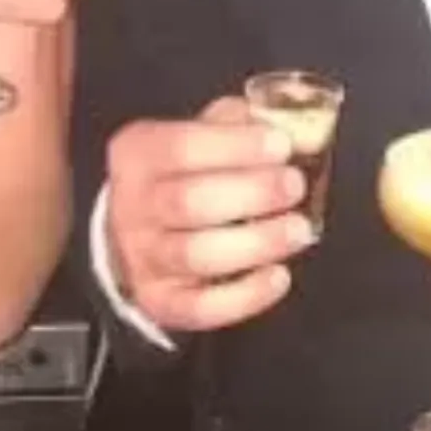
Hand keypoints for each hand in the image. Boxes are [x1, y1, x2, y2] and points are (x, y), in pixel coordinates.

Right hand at [105, 94, 311, 335]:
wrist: (134, 231)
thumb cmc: (178, 175)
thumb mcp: (193, 134)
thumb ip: (233, 123)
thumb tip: (284, 123)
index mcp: (137, 155)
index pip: (181, 147)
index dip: (235, 146)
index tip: (281, 144)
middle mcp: (133, 207)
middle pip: (189, 202)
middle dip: (251, 193)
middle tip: (294, 185)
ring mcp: (144, 258)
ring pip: (197, 255)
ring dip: (256, 243)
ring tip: (298, 229)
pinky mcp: (162, 301)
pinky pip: (202, 307)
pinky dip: (245, 296)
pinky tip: (278, 276)